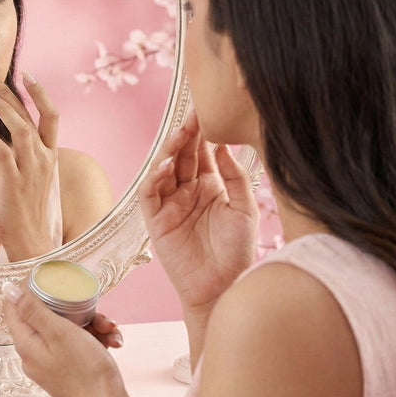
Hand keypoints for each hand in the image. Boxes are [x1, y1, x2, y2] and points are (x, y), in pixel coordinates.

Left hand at [0, 68, 57, 260]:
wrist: (35, 244)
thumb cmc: (31, 212)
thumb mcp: (35, 179)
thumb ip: (29, 157)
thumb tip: (15, 139)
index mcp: (51, 155)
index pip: (52, 115)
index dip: (40, 92)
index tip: (26, 73)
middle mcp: (44, 159)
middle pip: (31, 115)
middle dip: (10, 90)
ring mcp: (31, 170)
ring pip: (19, 128)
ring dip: (1, 108)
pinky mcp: (15, 183)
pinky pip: (2, 153)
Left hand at [2, 281, 125, 396]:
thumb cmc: (85, 372)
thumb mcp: (60, 333)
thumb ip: (33, 310)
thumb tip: (8, 289)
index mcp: (26, 344)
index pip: (15, 308)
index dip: (31, 290)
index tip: (52, 282)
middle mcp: (35, 354)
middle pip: (48, 318)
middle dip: (76, 312)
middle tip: (97, 315)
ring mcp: (52, 363)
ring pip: (69, 331)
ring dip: (93, 327)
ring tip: (111, 331)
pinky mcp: (69, 370)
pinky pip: (79, 345)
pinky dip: (97, 341)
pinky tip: (113, 343)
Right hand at [139, 112, 257, 348]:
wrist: (224, 287)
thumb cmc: (238, 252)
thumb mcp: (245, 209)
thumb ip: (235, 177)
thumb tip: (222, 145)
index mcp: (210, 186)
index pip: (203, 151)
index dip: (203, 131)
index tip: (207, 109)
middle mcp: (188, 191)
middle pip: (182, 155)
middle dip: (186, 134)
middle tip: (193, 114)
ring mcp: (170, 205)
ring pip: (163, 169)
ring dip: (169, 151)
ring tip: (180, 135)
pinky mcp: (156, 222)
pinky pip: (150, 194)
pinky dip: (154, 177)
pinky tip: (166, 166)